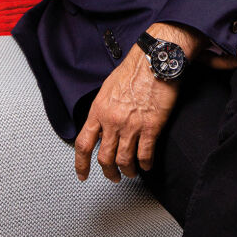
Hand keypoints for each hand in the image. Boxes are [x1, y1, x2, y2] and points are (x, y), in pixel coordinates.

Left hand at [74, 22, 203, 182]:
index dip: (81, 164)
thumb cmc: (134, 68)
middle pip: (104, 158)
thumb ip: (103, 109)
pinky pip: (145, 154)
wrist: (154, 60)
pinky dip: (145, 164)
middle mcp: (112, 121)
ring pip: (124, 161)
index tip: (83, 174)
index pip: (83, 144)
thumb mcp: (108, 87)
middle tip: (113, 176)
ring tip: (131, 172)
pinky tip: (147, 164)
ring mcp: (131, 125)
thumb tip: (102, 123)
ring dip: (127, 171)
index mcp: (99, 110)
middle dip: (108, 172)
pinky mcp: (151, 127)